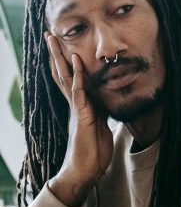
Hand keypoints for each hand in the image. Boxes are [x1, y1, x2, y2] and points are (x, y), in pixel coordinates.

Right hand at [46, 33, 113, 206]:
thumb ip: (101, 114)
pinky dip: (78, 76)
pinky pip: (79, 93)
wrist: (86, 171)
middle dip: (57, 55)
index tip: (63, 46)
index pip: (72, 80)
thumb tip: (105, 105)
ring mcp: (77, 110)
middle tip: (49, 34)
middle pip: (63, 75)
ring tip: (54, 40)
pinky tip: (75, 62)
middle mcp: (76, 105)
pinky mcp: (82, 117)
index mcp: (81, 107)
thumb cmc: (93, 153)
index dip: (67, 64)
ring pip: (66, 79)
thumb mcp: (101, 128)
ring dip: (61, 59)